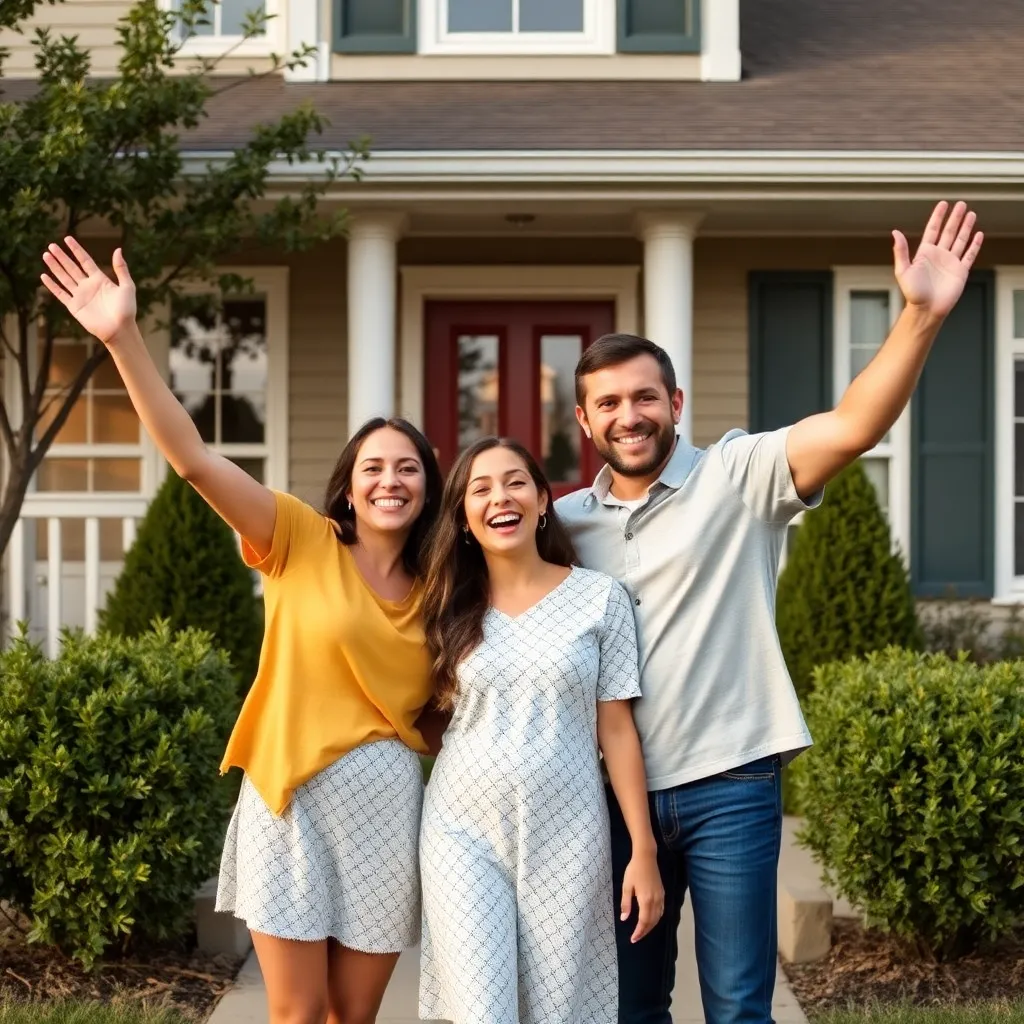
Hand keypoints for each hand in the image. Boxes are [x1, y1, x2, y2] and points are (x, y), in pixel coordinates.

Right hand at [41, 238, 136, 344]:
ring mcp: (80, 296)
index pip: (85, 261)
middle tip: (51, 245)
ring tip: (46, 255)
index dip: (76, 250)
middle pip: (72, 267)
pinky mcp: (74, 306)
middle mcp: (88, 286)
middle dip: (62, 257)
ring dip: (55, 267)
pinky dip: (52, 285)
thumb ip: (121, 269)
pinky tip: (44, 276)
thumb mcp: (127, 286)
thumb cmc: (127, 309)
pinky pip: (60, 294)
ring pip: (64, 278)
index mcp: (100, 279)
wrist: (120, 329)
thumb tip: (118, 249)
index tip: (67, 239)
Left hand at [620, 849, 664, 942]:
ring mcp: (660, 897)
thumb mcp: (627, 887)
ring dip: (651, 926)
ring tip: (642, 931)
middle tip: (636, 938)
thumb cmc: (633, 870)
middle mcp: (655, 901)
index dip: (639, 932)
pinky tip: (651, 919)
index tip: (633, 939)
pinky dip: (657, 918)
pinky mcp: (662, 893)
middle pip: (652, 922)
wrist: (646, 858)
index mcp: (646, 900)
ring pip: (658, 917)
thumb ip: (626, 904)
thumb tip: (624, 919)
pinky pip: (661, 910)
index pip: (644, 921)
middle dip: (644, 931)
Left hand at [893, 201, 983, 319]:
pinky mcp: (961, 271)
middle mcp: (939, 255)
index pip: (933, 230)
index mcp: (925, 253)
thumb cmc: (913, 293)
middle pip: (949, 232)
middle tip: (961, 204)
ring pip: (960, 240)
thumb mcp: (903, 270)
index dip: (938, 217)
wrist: (926, 309)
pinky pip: (970, 255)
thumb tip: (895, 232)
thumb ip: (901, 251)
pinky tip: (978, 234)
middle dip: (955, 218)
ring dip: (966, 227)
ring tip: (971, 213)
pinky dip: (974, 245)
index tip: (943, 204)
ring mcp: (951, 262)